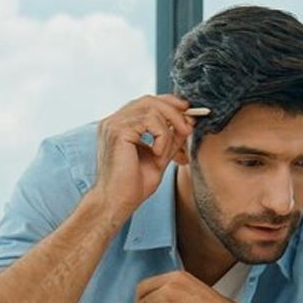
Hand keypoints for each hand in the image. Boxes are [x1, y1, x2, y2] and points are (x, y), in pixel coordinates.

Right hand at [91, 93, 195, 224]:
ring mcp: (113, 124)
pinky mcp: (117, 131)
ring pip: (151, 108)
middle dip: (174, 111)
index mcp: (121, 125)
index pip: (146, 102)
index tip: (187, 111)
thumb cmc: (133, 185)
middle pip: (150, 100)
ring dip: (169, 128)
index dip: (169, 103)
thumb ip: (170, 139)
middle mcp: (114, 121)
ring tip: (169, 150)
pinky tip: (158, 154)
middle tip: (188, 127)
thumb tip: (187, 121)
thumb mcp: (159, 157)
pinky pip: (150, 121)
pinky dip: (161, 137)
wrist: (117, 202)